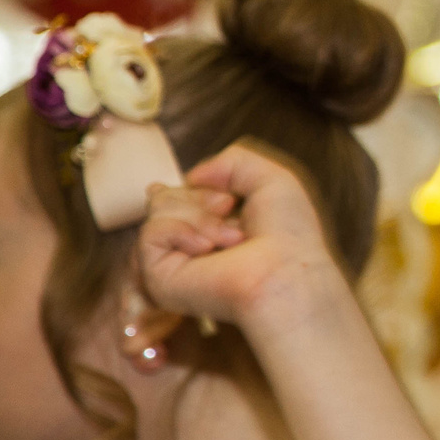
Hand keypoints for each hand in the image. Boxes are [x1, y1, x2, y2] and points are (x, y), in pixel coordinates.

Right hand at [138, 142, 343, 329]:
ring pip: (157, 209)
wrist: (283, 273)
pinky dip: (182, 231)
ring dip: (200, 215)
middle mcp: (189, 246)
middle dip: (200, 195)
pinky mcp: (157, 277)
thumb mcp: (271, 179)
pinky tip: (207, 248)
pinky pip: (151, 232)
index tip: (198, 194)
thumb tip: (191, 177)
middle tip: (230, 208)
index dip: (177, 191)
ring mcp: (172, 262)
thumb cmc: (287, 233)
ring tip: (231, 237)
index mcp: (213, 228)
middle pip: (164, 197)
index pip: (177, 197)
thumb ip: (233, 161)